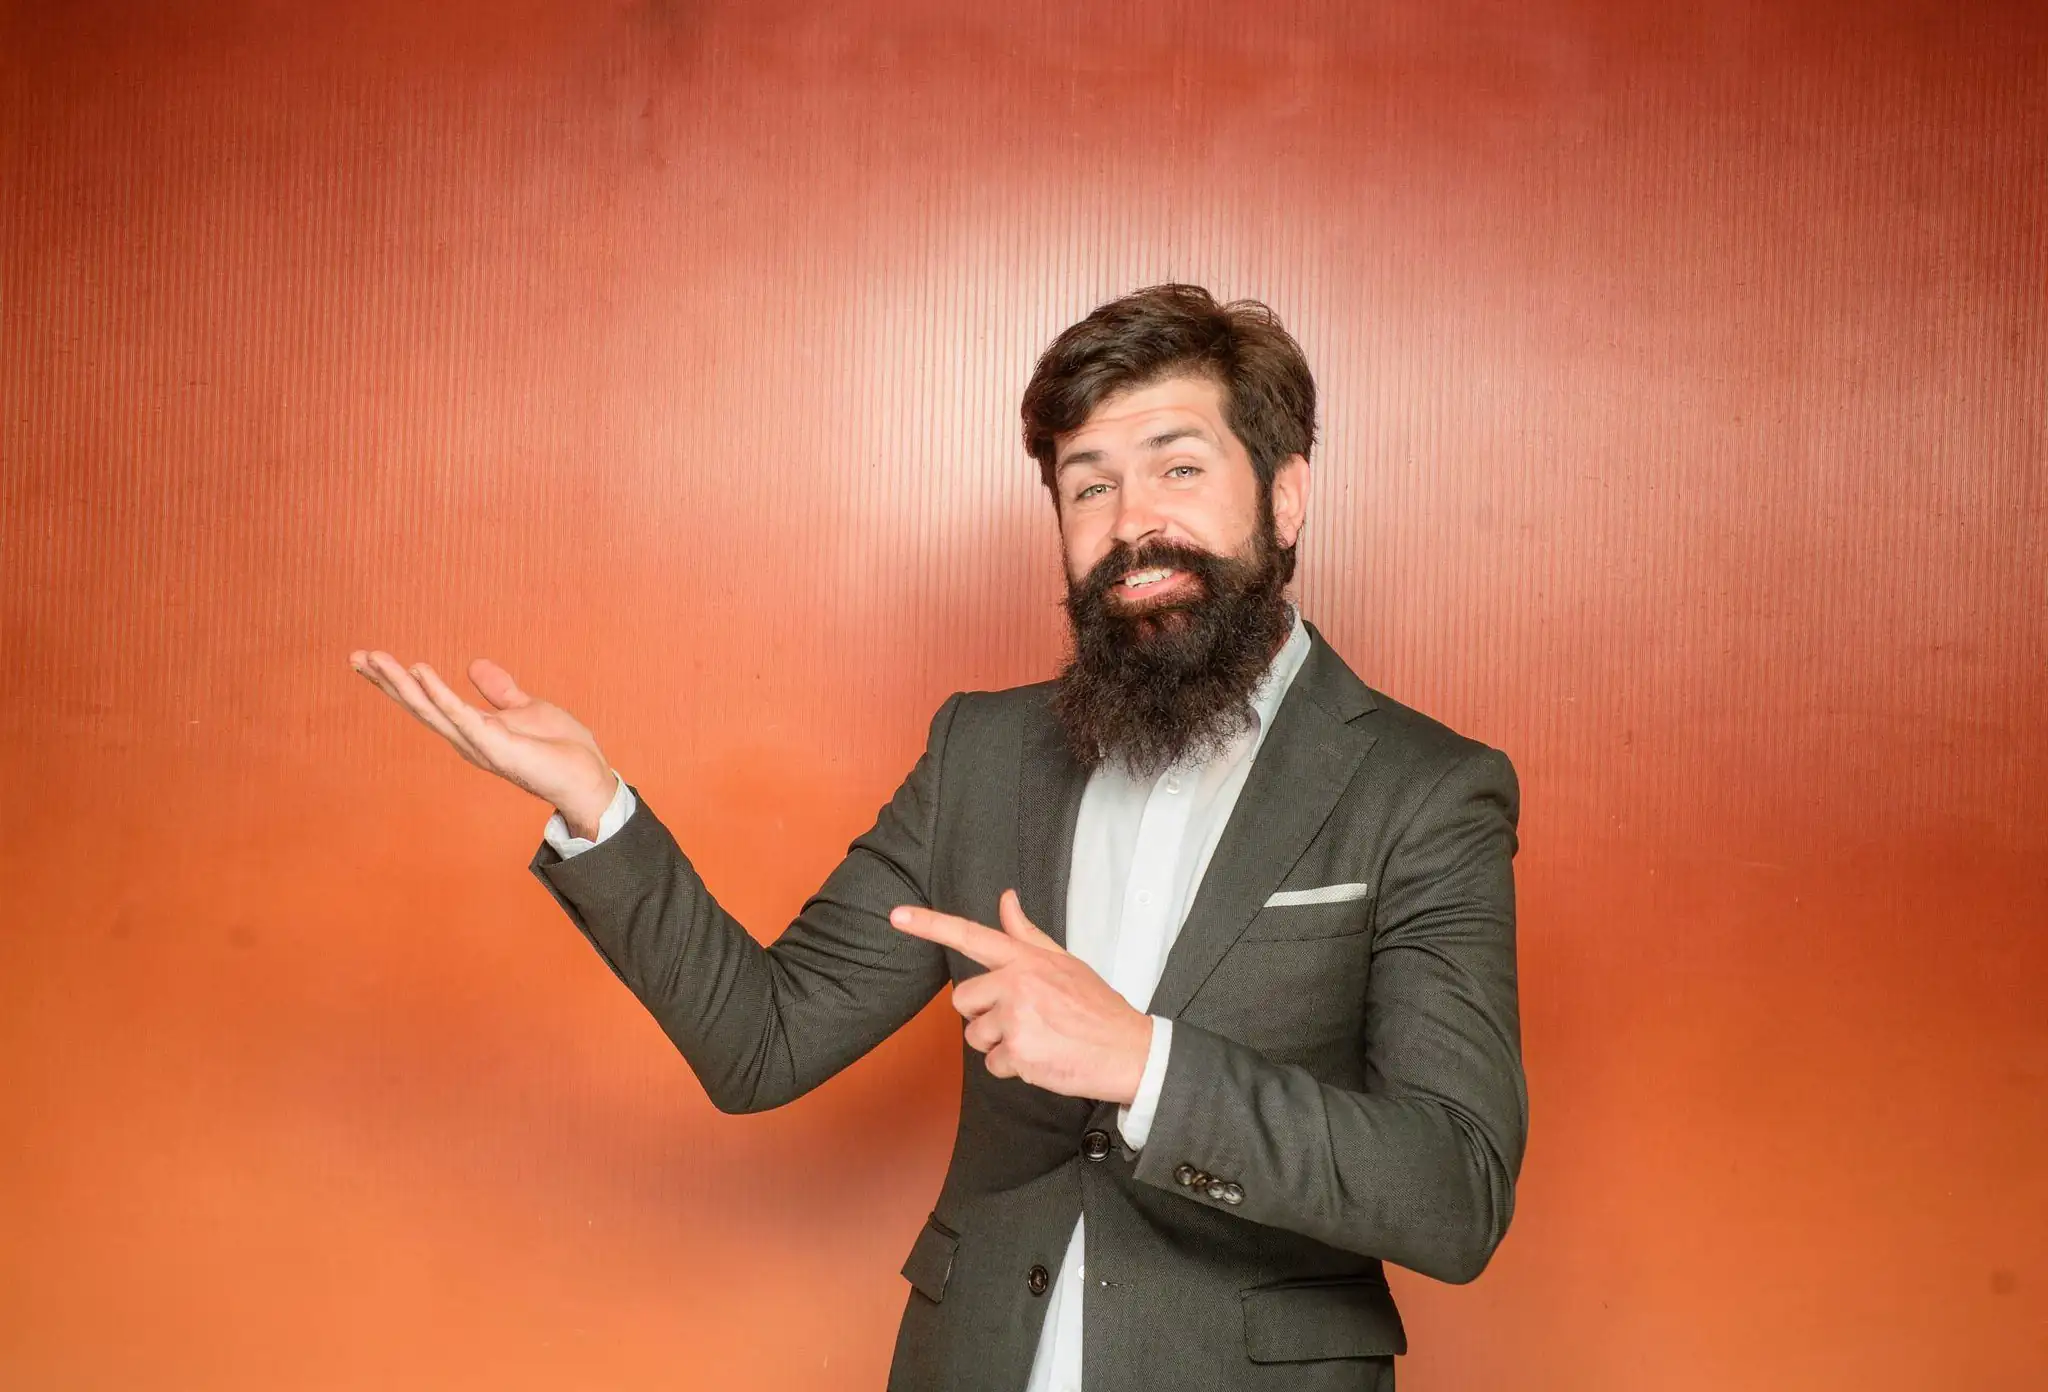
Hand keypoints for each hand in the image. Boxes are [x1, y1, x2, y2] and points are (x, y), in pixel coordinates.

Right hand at [349, 650, 615, 834]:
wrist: (589, 778)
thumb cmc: (561, 750)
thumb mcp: (527, 708)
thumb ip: (500, 691)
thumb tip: (474, 665)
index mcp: (472, 728)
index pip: (427, 701)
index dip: (398, 680)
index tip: (369, 658)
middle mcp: (467, 738)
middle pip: (418, 705)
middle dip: (386, 681)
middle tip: (355, 656)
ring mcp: (479, 744)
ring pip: (430, 709)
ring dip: (401, 684)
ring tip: (374, 659)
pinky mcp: (497, 746)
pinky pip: (463, 716)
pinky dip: (440, 694)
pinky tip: (420, 671)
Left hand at [889, 889, 1152, 1103]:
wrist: (1128, 1050)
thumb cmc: (1096, 1007)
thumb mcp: (1064, 961)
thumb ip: (1027, 934)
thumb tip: (1006, 900)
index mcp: (1026, 959)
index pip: (970, 935)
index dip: (929, 925)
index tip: (896, 916)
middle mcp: (1017, 983)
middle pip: (963, 1001)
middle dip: (984, 1015)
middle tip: (1022, 1020)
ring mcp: (1017, 1018)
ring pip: (975, 1036)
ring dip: (999, 1045)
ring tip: (1037, 1040)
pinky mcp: (1019, 1053)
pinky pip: (993, 1064)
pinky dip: (1013, 1068)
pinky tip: (1042, 1059)